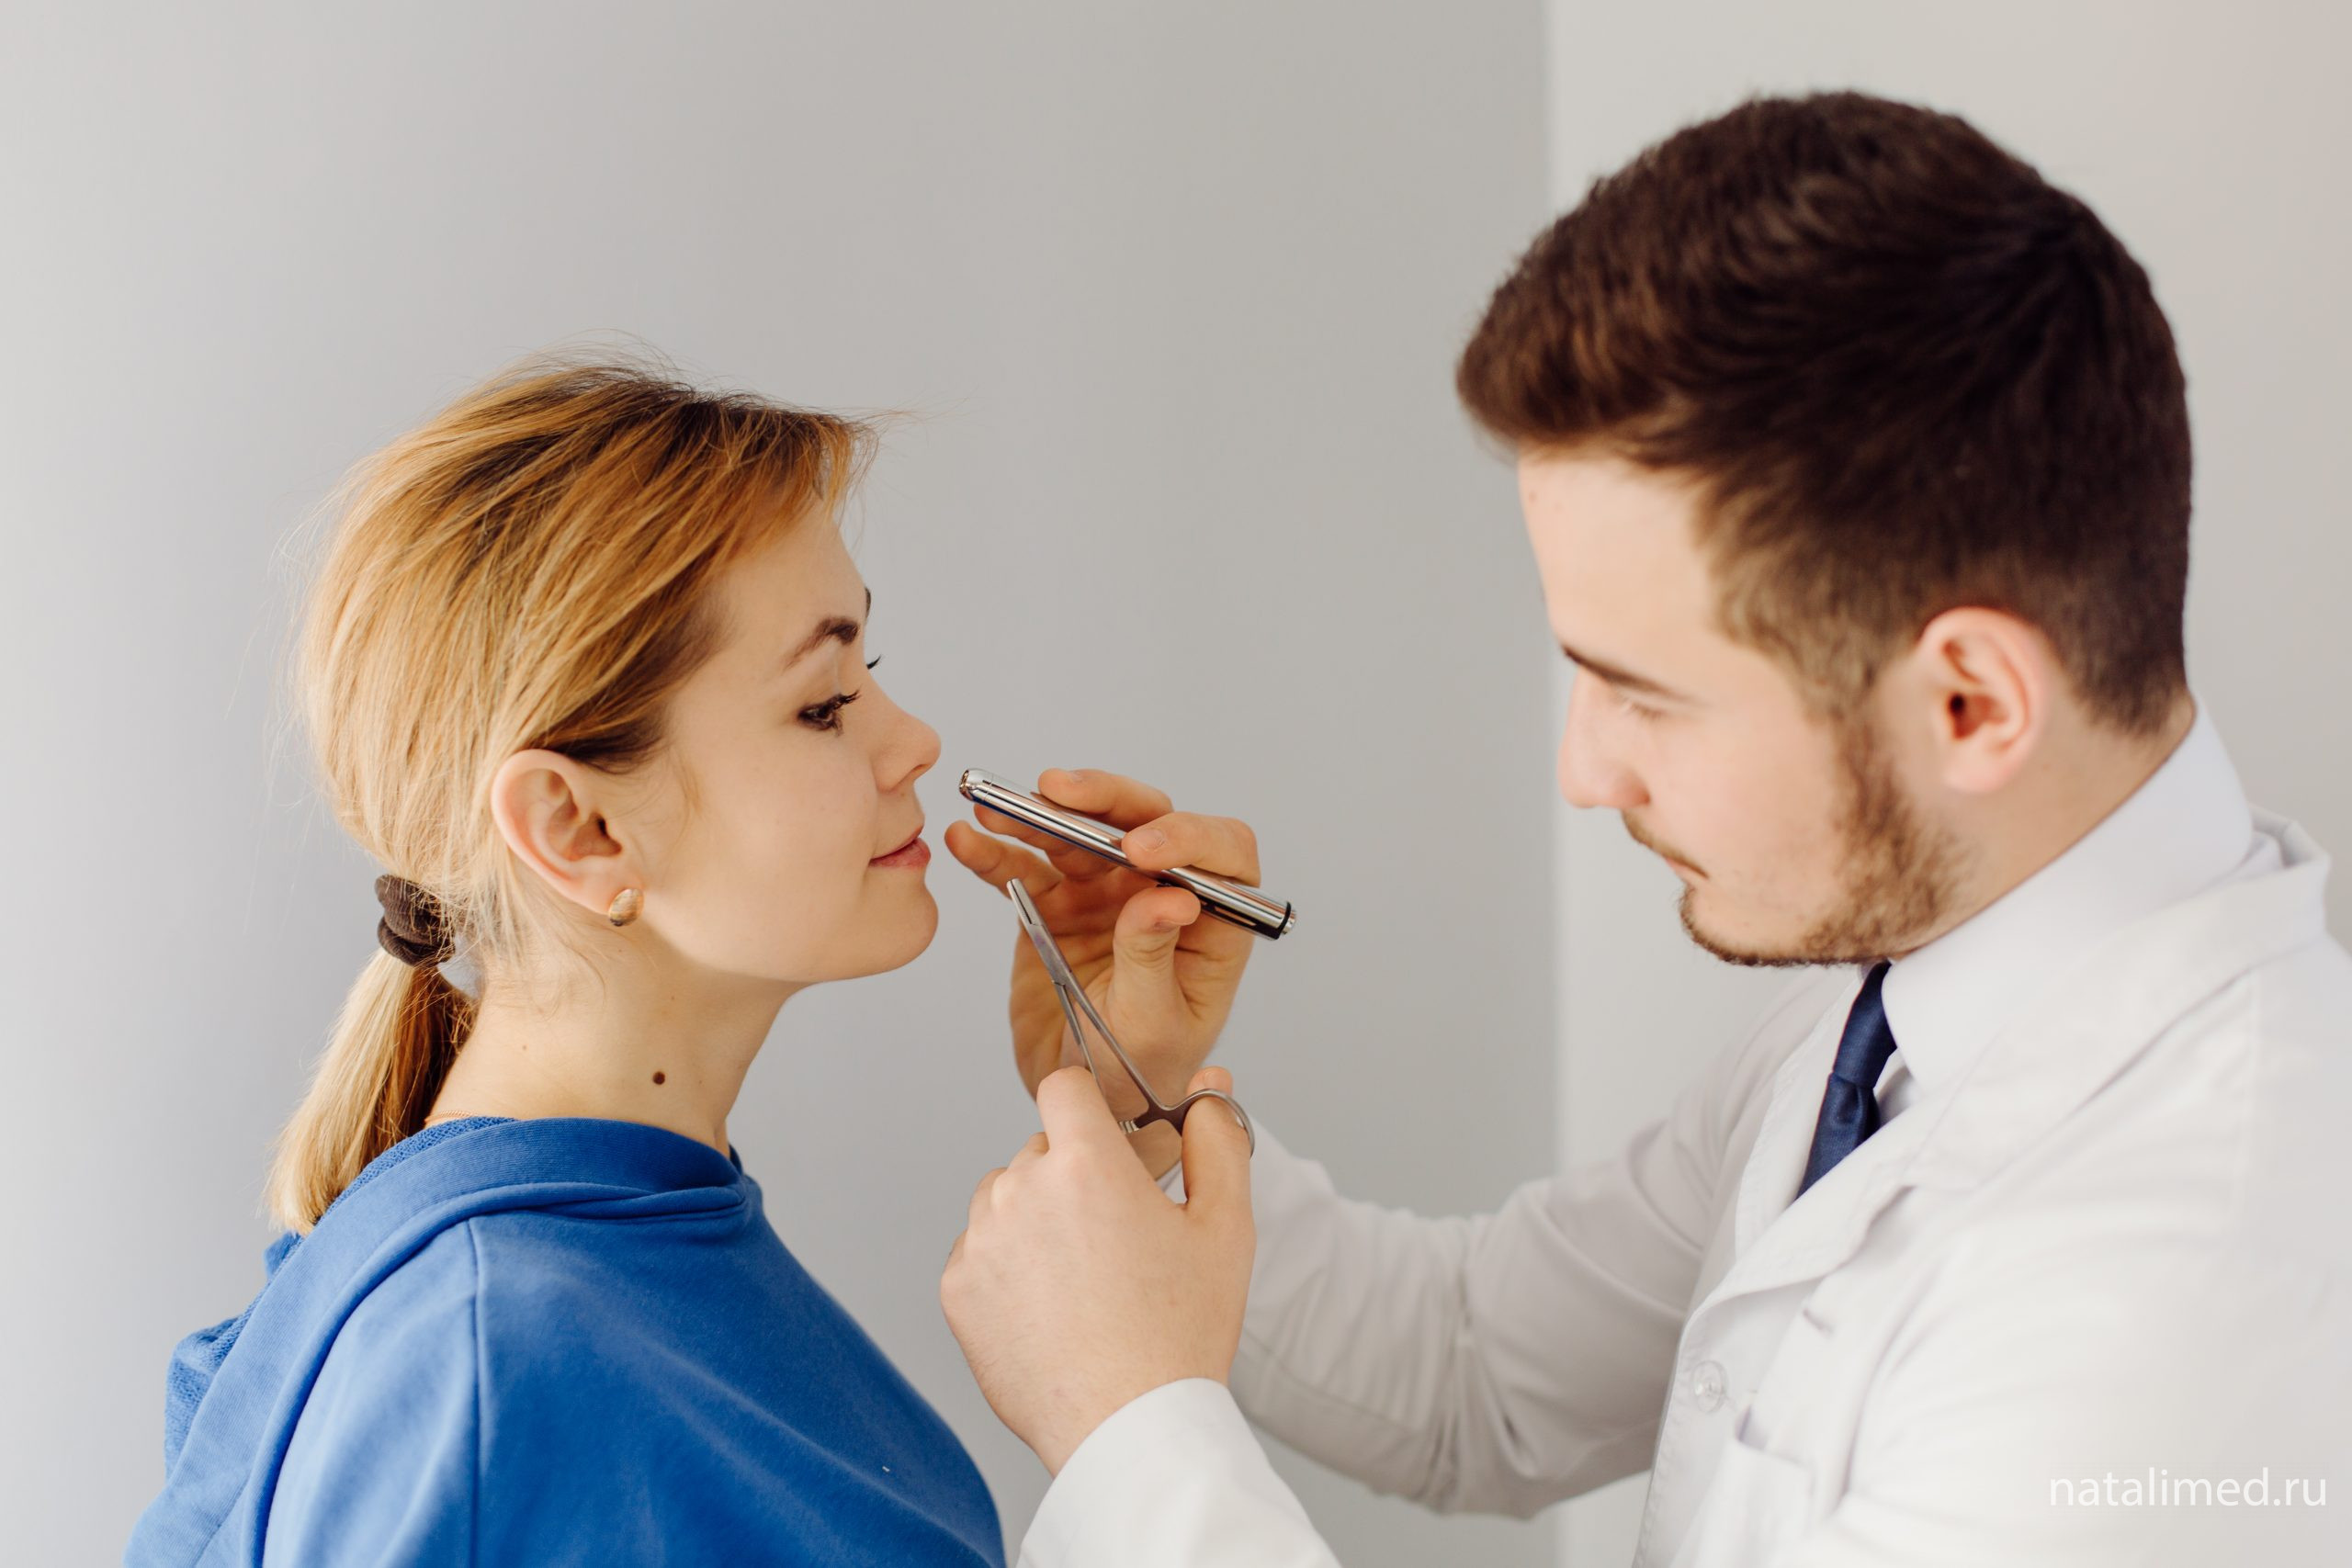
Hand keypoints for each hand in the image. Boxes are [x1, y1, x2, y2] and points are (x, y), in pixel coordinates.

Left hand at [940, 1064, 1254, 1475]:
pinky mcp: (957, 1290)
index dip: (1092, 1107)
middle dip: (1077, 1174)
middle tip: (1119, 1231)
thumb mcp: (1224, 1226)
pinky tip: (1052, 1305)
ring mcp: (980, 1241)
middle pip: (1042, 1148)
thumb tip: (1211, 1086)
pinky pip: (979, 1251)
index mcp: (1084, 1162)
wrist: (1130, 1426)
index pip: (1065, 1086)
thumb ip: (1216, 1140)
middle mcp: (1019, 1189)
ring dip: (1037, 1216)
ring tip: (1084, 1274)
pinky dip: (1009, 1266)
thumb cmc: (1180, 1331)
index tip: (1111, 1141)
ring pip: (1006, 1197)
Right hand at [944, 769, 1259, 1176]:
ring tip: (997, 808)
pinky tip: (966, 841)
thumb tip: (1169, 898)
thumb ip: (1154, 960)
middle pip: (1147, 823)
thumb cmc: (1137, 1073)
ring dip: (1040, 816)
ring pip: (1081, 836)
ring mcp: (1107, 897)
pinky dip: (996, 853)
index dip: (1187, 838)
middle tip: (1060, 794)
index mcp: (1212, 925)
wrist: (1079, 1102)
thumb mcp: (1151, 1027)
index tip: (1141, 851)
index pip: (1222, 856)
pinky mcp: (1056, 907)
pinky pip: (1027, 869)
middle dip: (1106, 800)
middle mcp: (1163, 897)